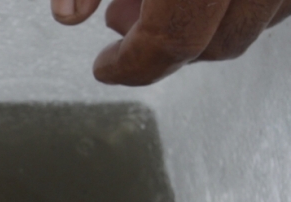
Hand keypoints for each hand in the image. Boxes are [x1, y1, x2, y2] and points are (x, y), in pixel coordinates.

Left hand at [52, 0, 290, 83]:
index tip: (105, 67)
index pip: (171, 41)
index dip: (130, 63)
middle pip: (220, 41)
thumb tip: (69, 14)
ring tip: (159, 4)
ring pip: (259, 18)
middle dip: (166, 48)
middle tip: (125, 34)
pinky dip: (238, 0)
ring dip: (208, 24)